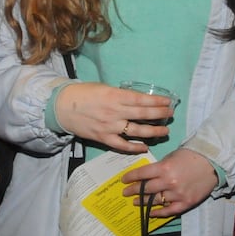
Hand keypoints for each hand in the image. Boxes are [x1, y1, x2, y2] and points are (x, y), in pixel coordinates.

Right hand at [54, 82, 173, 153]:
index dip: (157, 102)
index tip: (168, 102)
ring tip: (165, 132)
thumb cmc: (84, 94)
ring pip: (136, 131)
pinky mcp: (103, 138)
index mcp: (115, 96)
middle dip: (160, 115)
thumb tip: (139, 100)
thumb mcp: (104, 88)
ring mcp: (110, 126)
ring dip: (153, 132)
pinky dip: (134, 147)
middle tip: (171, 115)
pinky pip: (122, 145)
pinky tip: (144, 147)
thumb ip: (121, 95)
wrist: (63, 107)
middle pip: (143, 114)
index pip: (141, 99)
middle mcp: (115, 111)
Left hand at [120, 148, 218, 216]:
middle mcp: (168, 182)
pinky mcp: (186, 202)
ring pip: (155, 200)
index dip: (130, 178)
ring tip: (135, 202)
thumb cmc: (191, 156)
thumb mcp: (172, 156)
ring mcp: (177, 194)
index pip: (141, 174)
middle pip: (145, 189)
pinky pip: (168, 211)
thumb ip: (159, 167)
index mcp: (164, 168)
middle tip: (126, 193)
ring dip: (143, 202)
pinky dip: (158, 213)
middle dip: (133, 191)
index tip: (123, 180)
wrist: (212, 162)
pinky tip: (150, 213)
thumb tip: (147, 175)